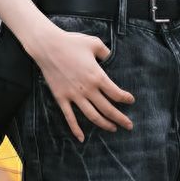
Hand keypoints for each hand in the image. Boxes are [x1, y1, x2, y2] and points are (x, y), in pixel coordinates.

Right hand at [34, 25, 134, 142]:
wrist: (48, 46)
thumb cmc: (71, 42)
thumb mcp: (94, 43)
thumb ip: (106, 52)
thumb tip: (112, 58)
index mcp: (97, 76)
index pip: (116, 93)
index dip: (125, 99)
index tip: (131, 101)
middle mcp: (87, 89)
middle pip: (107, 109)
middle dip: (120, 118)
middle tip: (129, 125)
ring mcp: (74, 95)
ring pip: (92, 116)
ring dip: (104, 124)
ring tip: (113, 128)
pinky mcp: (61, 98)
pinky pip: (69, 117)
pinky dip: (76, 129)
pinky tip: (82, 138)